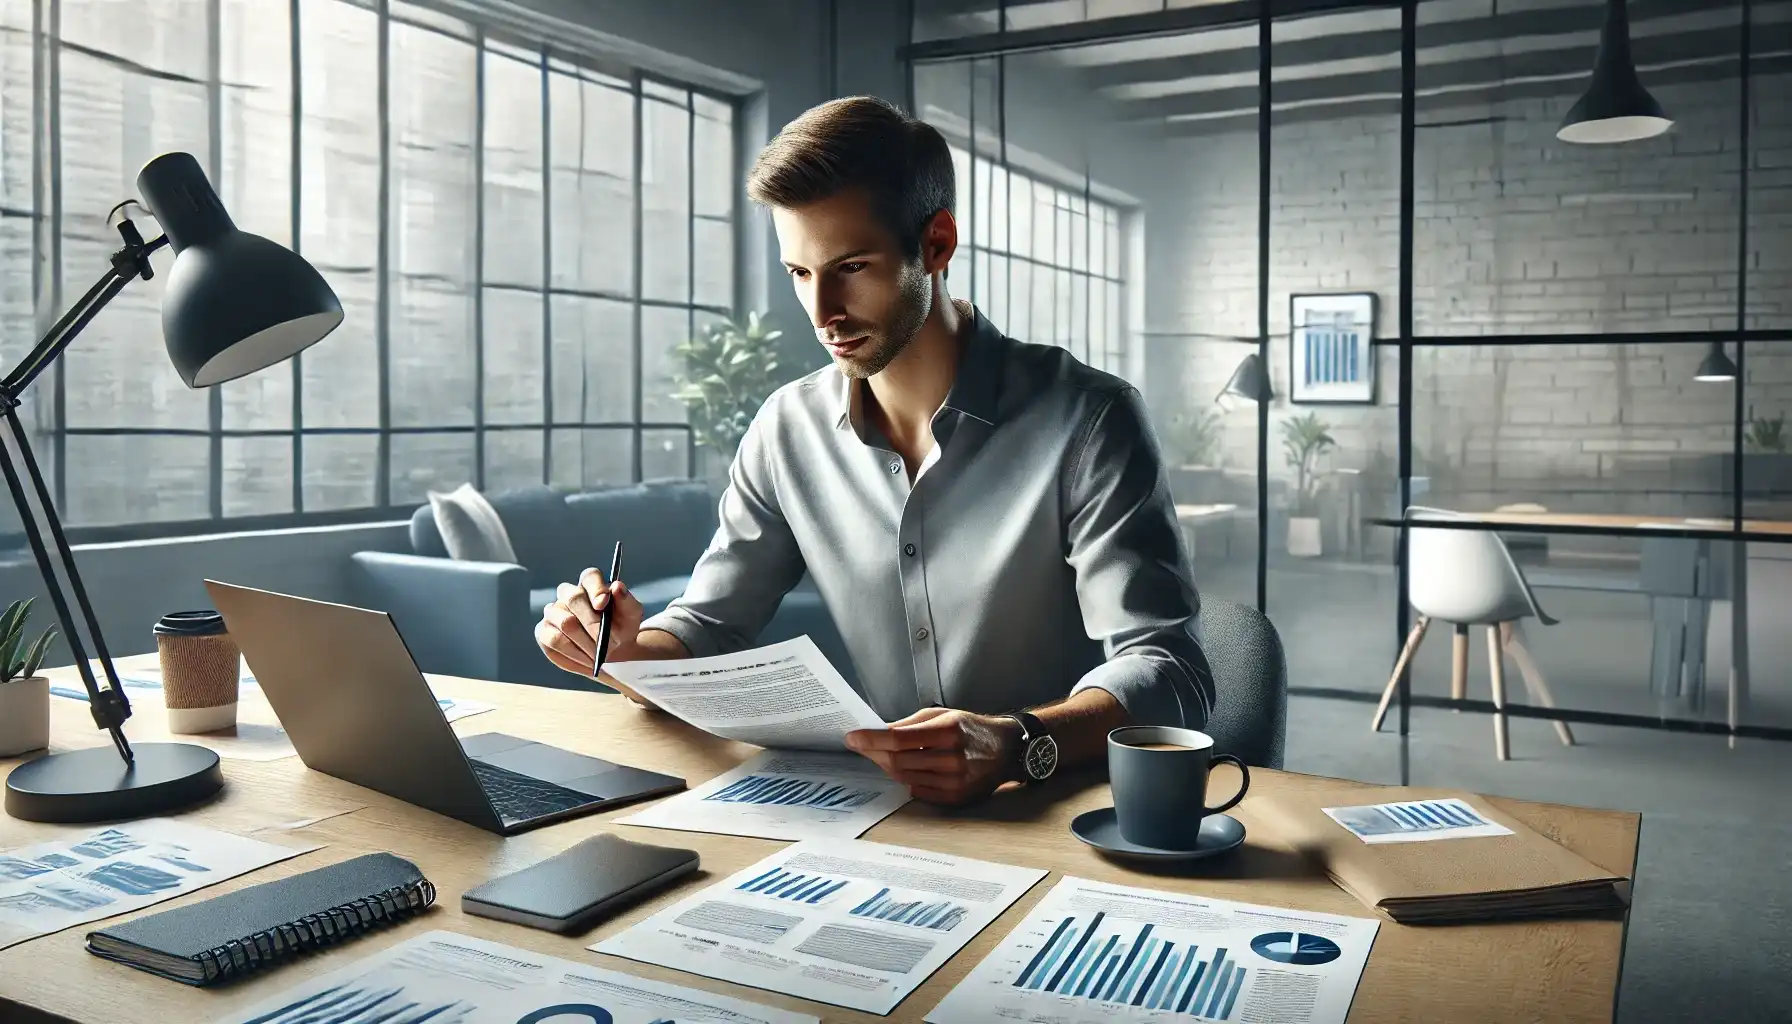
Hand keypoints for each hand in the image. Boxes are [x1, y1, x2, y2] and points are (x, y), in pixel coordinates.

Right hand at [534, 566, 653, 706]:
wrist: (611, 649)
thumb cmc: (621, 627)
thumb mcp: (631, 616)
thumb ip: (626, 602)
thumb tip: (617, 587)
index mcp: (591, 583)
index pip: (589, 577)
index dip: (595, 589)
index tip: (603, 605)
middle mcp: (568, 593)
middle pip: (573, 599)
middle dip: (593, 624)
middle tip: (608, 643)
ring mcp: (552, 612)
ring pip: (564, 623)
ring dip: (585, 643)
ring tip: (599, 656)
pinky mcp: (543, 631)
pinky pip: (553, 641)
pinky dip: (573, 655)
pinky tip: (587, 662)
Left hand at [845, 708, 1021, 805]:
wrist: (1005, 750)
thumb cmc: (970, 728)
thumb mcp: (942, 715)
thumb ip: (909, 725)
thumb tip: (877, 732)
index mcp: (948, 731)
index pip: (898, 739)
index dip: (871, 739)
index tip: (852, 738)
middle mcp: (952, 758)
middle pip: (898, 761)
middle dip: (876, 753)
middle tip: (864, 746)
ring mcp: (955, 781)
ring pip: (905, 778)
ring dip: (890, 767)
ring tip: (887, 756)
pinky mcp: (956, 797)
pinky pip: (918, 792)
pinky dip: (907, 781)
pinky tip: (910, 769)